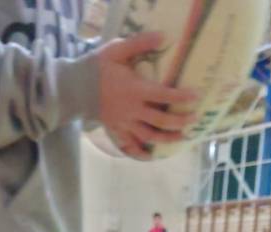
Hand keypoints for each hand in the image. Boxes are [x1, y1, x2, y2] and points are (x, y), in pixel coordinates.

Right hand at [98, 31, 197, 158]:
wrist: (74, 89)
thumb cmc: (97, 68)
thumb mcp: (117, 50)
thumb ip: (140, 43)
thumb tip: (163, 37)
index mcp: (135, 90)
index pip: (164, 95)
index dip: (181, 97)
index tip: (196, 97)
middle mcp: (133, 110)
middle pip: (161, 120)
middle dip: (179, 121)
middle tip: (195, 119)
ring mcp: (124, 123)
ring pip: (149, 135)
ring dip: (167, 138)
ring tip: (182, 138)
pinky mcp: (116, 130)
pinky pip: (129, 144)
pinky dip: (140, 152)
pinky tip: (150, 155)